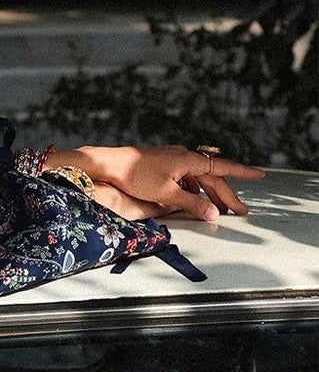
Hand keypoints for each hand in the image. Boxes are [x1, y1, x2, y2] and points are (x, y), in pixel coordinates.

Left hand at [63, 144, 264, 222]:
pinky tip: (195, 200)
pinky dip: (195, 191)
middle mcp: (185, 157)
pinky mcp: (165, 166)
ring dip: (211, 194)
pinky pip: (187, 179)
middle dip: (227, 195)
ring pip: (200, 179)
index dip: (242, 173)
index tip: (260, 175)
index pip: (222, 167)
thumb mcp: (165, 194)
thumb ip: (191, 204)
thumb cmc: (136, 176)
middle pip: (212, 177)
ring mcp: (175, 160)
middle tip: (241, 211)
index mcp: (189, 161)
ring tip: (221, 210)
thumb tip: (214, 214)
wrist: (110, 164)